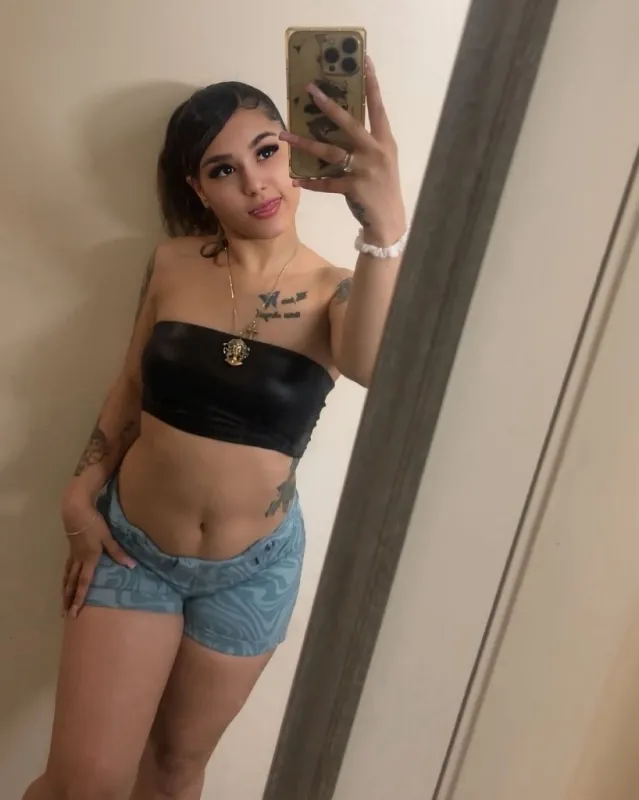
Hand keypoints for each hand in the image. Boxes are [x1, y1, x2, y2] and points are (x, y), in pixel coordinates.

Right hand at [61, 500, 134, 617]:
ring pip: (67, 576)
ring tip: (62, 601)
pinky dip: (65, 577)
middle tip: (65, 614)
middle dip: (68, 599)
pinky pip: (67, 567)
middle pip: (72, 583)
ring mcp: (73, 554)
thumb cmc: (93, 524)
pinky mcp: (71, 548)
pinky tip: (65, 579)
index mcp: (89, 559)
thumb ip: (118, 552)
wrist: (75, 511)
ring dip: (65, 590)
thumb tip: (131, 566)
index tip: (75, 612)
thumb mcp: (108, 538)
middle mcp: (79, 560)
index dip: (79, 598)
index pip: (84, 583)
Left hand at [280, 56, 405, 245]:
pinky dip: (311, 182)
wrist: (389, 219)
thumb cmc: (382, 186)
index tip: (364, 61)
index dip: (372, 83)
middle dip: (329, 105)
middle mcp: (375, 151)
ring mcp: (364, 170)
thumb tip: (341, 122)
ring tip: (284, 134)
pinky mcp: (354, 188)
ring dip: (304, 143)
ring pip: (330, 152)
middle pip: (349, 123)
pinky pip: (327, 183)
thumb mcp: (382, 159)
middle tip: (309, 90)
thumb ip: (367, 141)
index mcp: (384, 140)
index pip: (377, 107)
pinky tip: (297, 179)